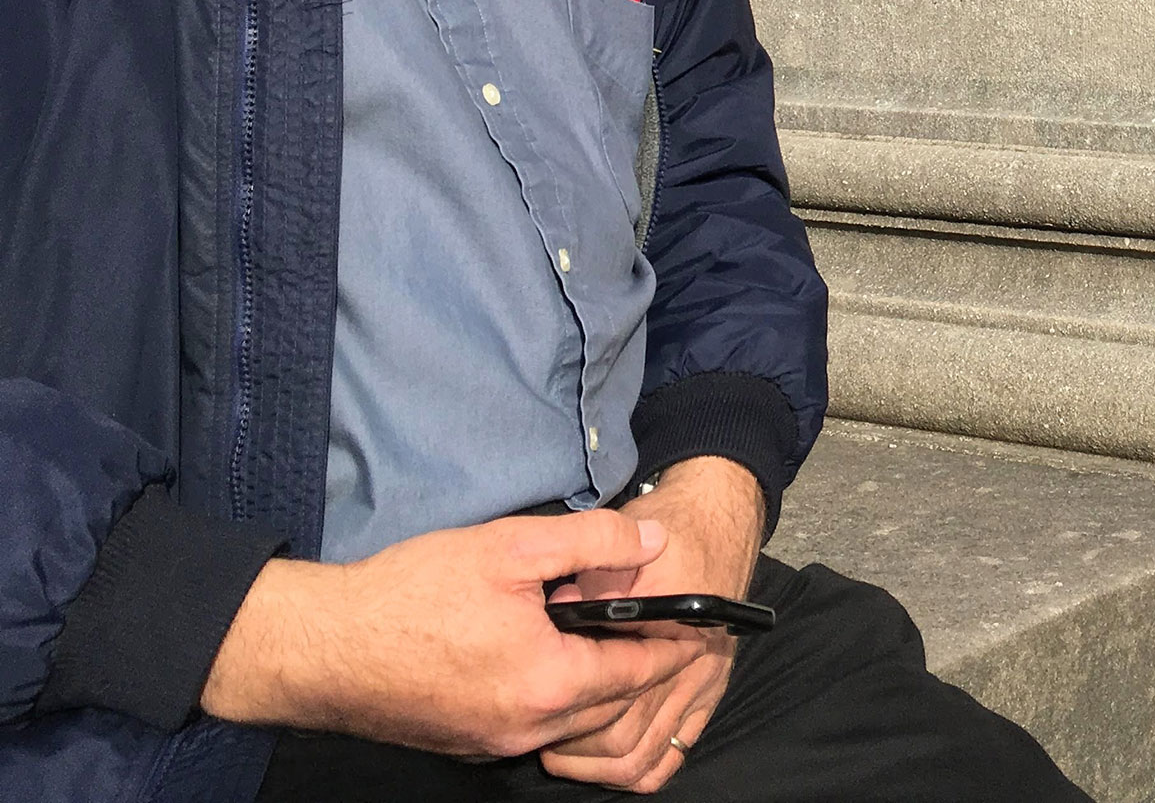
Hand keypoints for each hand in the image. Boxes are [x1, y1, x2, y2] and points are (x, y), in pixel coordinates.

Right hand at [200, 511, 704, 758]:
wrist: (319, 647)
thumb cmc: (410, 594)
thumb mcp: (512, 546)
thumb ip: (594, 542)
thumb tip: (653, 544)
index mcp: (550, 683)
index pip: (640, 671)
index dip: (676, 642)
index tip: (704, 623)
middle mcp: (527, 727)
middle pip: (611, 702)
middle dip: (639, 664)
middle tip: (658, 622)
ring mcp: (493, 742)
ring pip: (572, 717)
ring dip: (595, 680)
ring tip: (599, 630)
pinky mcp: (465, 742)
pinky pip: (532, 724)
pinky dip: (553, 694)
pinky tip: (543, 651)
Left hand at [536, 458, 766, 792]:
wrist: (721, 523)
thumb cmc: (673, 531)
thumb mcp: (631, 546)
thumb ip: (596, 580)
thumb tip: (559, 608)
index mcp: (670, 630)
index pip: (613, 693)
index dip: (567, 704)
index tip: (535, 704)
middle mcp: (690, 667)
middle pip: (621, 738)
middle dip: (575, 746)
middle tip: (540, 735)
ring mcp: (700, 685)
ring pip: (641, 757)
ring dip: (597, 763)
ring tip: (565, 750)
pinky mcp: (707, 694)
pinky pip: (671, 754)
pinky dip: (637, 767)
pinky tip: (605, 757)